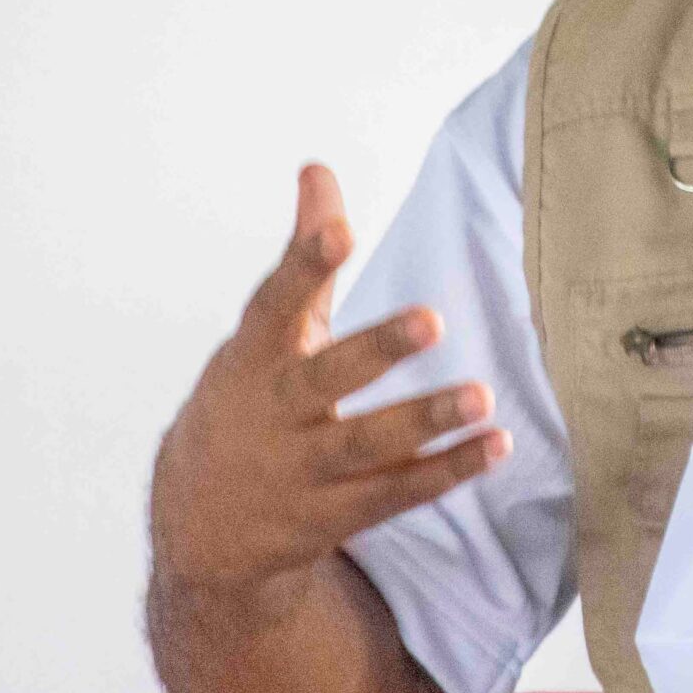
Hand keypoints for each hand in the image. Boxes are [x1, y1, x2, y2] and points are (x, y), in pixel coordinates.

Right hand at [149, 163, 510, 615]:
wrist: (197, 524)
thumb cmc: (248, 398)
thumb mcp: (264, 331)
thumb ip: (304, 256)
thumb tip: (318, 168)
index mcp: (254, 356)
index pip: (276, 303)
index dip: (306, 265)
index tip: (342, 229)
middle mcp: (275, 412)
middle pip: (325, 380)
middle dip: (376, 351)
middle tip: (431, 318)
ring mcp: (301, 471)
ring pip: (366, 447)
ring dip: (426, 421)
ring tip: (483, 395)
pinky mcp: (333, 515)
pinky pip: (395, 494)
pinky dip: (447, 470)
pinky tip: (496, 444)